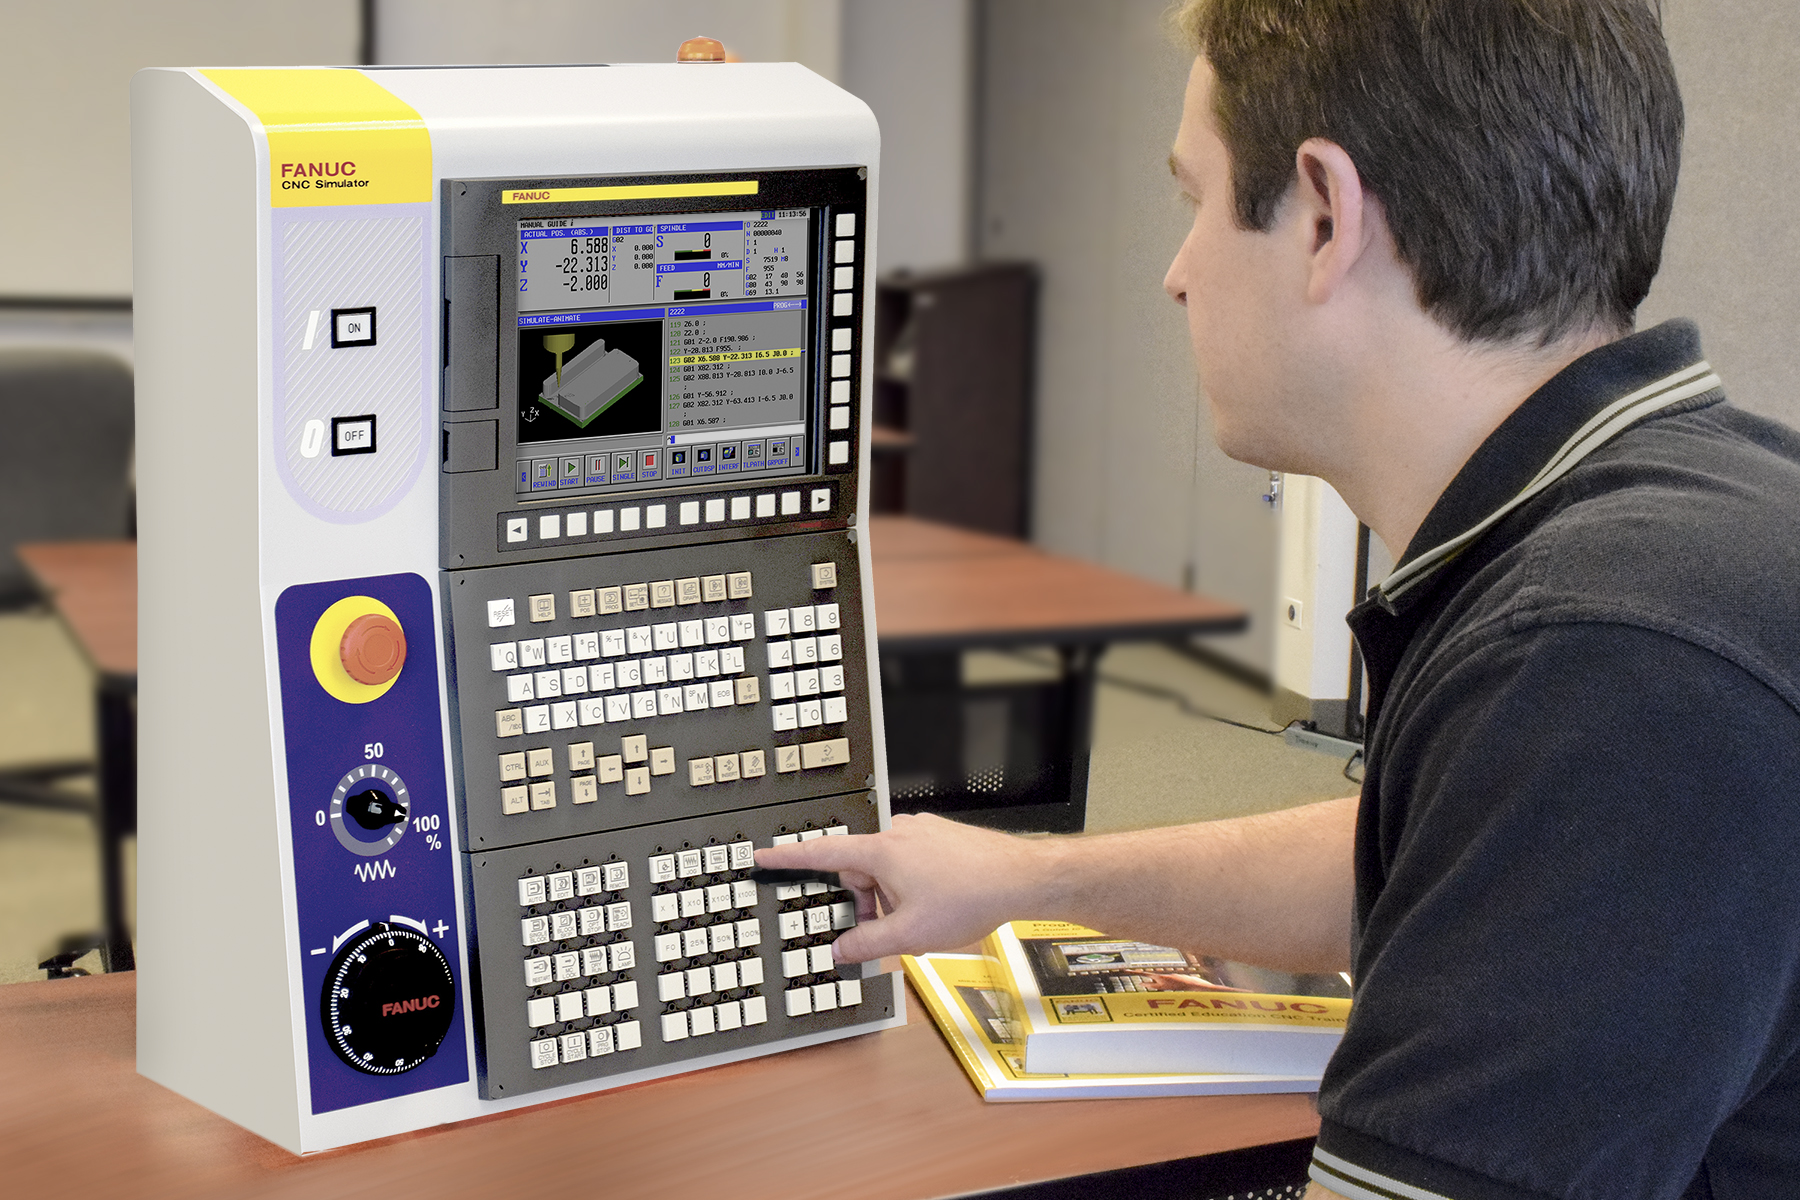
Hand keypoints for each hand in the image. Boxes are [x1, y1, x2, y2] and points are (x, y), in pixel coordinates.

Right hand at [754, 813, 1049, 962]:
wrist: (1021, 878)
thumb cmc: (971, 897)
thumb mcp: (909, 935)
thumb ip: (867, 944)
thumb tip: (841, 950)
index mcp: (881, 852)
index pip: (822, 854)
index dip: (788, 857)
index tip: (764, 855)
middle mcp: (899, 834)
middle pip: (860, 871)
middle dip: (869, 902)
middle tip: (892, 927)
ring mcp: (922, 833)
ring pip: (889, 871)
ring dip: (895, 897)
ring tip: (926, 919)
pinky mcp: (942, 837)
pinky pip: (912, 864)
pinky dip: (915, 887)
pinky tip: (940, 905)